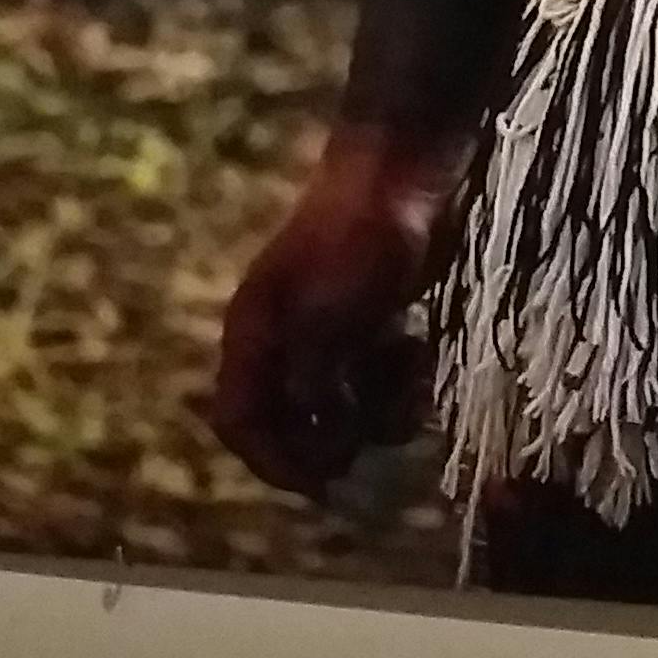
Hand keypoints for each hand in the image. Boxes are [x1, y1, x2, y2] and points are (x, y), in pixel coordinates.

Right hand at [209, 129, 451, 498]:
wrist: (401, 170)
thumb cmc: (357, 240)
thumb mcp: (328, 319)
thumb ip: (314, 385)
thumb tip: (319, 439)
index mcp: (254, 334)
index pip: (240, 421)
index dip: (273, 462)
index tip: (321, 486)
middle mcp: (283, 339)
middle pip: (292, 421)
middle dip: (333, 438)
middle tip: (367, 444)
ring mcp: (328, 330)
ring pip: (343, 404)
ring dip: (377, 408)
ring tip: (409, 380)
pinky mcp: (369, 320)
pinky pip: (375, 376)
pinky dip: (398, 377)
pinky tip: (418, 351)